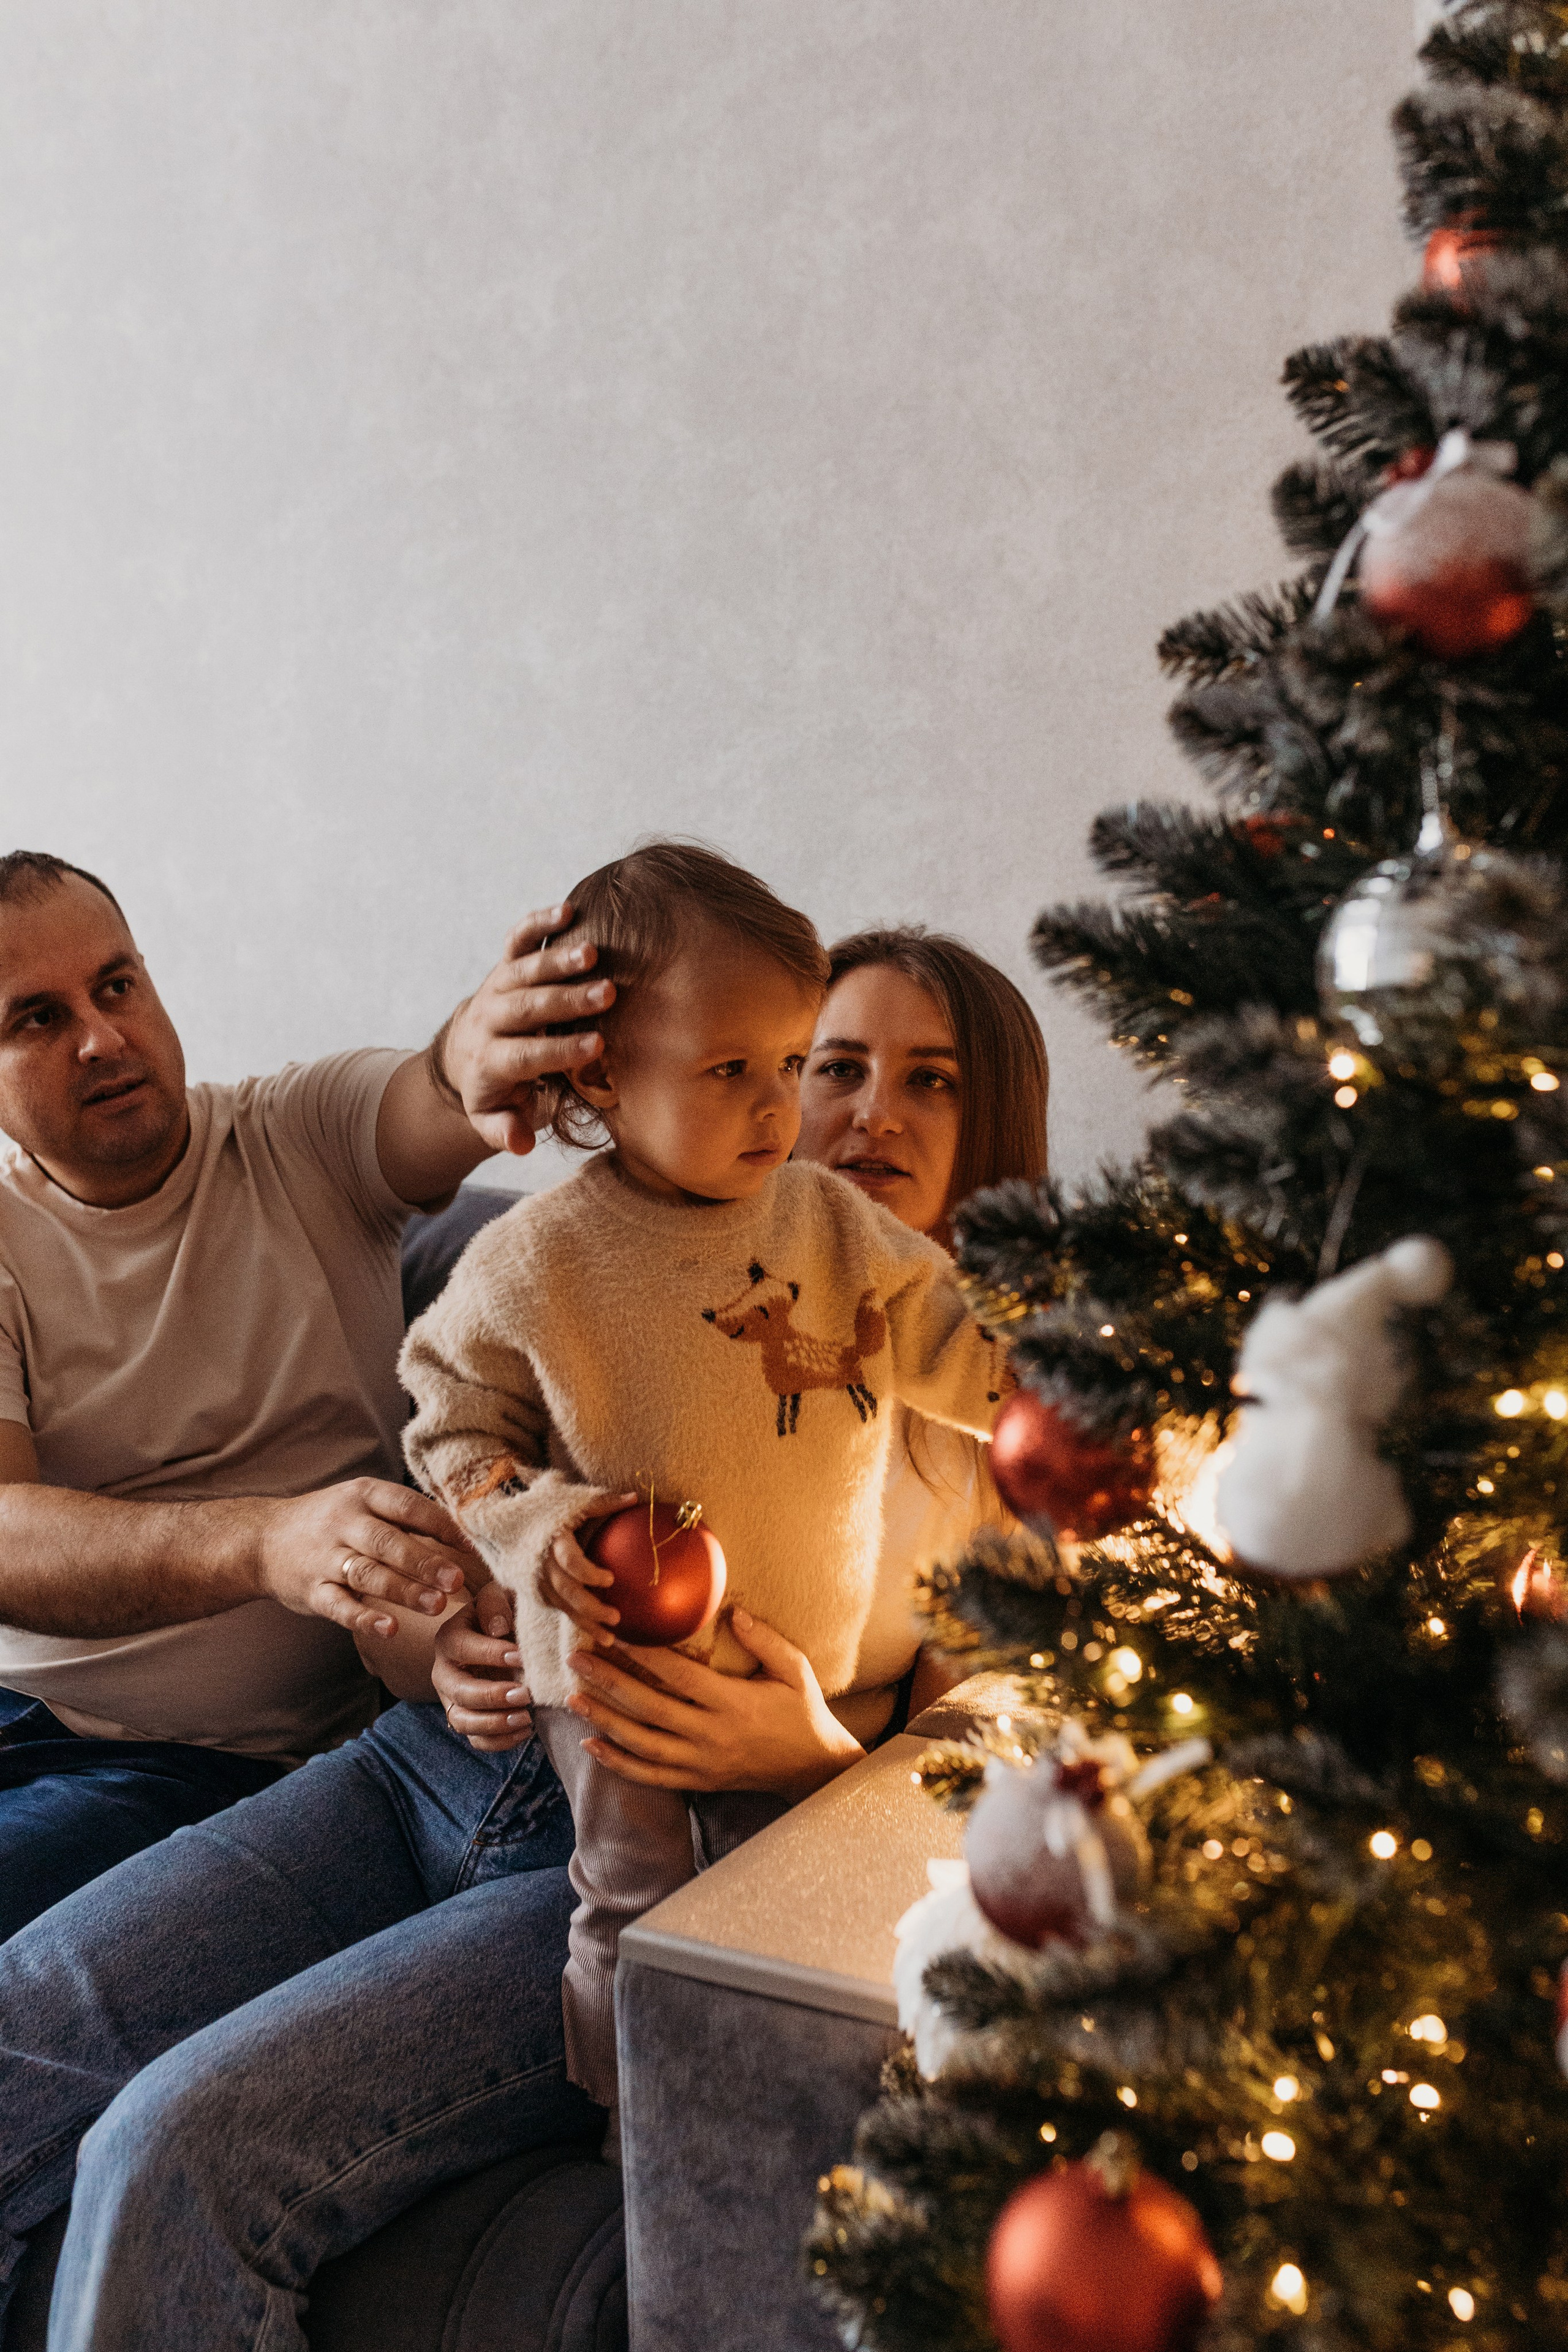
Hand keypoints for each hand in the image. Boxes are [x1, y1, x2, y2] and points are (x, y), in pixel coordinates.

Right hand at [255, 1479, 480, 1640]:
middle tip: (458, 1580)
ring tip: (437, 1605)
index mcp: (364, 1495)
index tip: (474, 1544)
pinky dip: (364, 1619)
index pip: (408, 1506)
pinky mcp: (311, 1591)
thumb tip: (467, 1530)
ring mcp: (325, 1558)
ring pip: (368, 1575)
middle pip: (389, 1542)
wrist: (262, 1540)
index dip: (442, 1525)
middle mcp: (344, 1523)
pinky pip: (339, 1606)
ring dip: (404, 1591)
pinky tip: (391, 1629)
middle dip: (425, 1562)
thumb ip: (406, 1515)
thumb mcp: (363, 1504)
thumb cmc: (332, 1522)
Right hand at [432, 1590, 535, 1751]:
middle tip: (525, 1694)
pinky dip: (499, 1741)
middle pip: (459, 1691)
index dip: (490, 1654)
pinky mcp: (466, 1719)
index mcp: (449, 1638)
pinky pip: (476, 1740)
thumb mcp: (497, 1596)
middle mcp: (444, 1672)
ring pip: (463, 1721)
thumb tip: (499, 1629)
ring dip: (495, 1724)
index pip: (462, 1648)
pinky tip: (525, 1731)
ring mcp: (451, 1700)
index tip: (521, 1657)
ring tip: (526, 1718)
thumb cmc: (500, 1612)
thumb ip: (495, 1604)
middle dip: (492, 1696)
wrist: (498, 1634)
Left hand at [442, 904, 616, 1154]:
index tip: (597, 1045)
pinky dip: (538, 923)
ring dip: (557, 960)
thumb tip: (521, 1143)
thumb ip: (505, 1131)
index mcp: (491, 1061)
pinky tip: (568, 909)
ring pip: (523, 971)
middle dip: (567, 1000)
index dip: (559, 1050)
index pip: (526, 1055)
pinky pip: (517, 940)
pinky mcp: (502, 964)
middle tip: (608, 992)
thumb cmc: (493, 1089)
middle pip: (527, 1007)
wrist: (462, 1051)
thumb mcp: (491, 1118)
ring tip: (592, 952)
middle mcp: (491, 1019)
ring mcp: (496, 987)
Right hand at [538, 1498, 638, 1647]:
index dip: (590, 1573)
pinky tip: (593, 1631)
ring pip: (562, 1607)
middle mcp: (542, 1564)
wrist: (502, 1520)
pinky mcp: (533, 1591)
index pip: (570, 1562)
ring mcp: (536, 1581)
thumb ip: (603, 1502)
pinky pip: (556, 1608)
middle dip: (592, 1609)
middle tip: (616, 1618)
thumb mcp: (573, 1500)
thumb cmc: (545, 1507)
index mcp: (553, 1540)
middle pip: (567, 1592)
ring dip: (586, 1624)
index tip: (611, 1579)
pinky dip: (574, 1620)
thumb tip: (636, 1498)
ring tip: (609, 1640)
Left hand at [566, 1609, 865, 1796]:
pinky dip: (618, 1763)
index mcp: (734, 1703)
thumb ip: (766, 1641)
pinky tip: (591, 1745)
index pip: (680, 1676)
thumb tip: (733, 1612)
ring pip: (643, 1744)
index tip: (616, 1635)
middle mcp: (713, 1735)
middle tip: (578, 1659)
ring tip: (574, 1698)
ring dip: (605, 1721)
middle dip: (609, 1683)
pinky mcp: (698, 1781)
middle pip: (650, 1709)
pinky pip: (650, 1775)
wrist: (813, 1768)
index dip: (645, 1656)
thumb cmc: (803, 1712)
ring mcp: (702, 1763)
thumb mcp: (796, 1670)